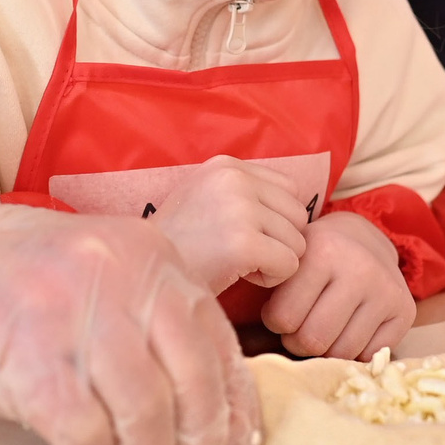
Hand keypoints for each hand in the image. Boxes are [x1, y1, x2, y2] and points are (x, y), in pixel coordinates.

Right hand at [0, 170, 257, 444]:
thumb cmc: (29, 282)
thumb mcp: (112, 276)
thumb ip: (163, 325)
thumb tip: (219, 419)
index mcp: (156, 260)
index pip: (221, 352)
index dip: (232, 419)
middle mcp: (126, 280)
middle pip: (193, 389)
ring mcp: (79, 316)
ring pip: (146, 417)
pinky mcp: (32, 358)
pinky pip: (85, 434)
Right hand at [151, 155, 308, 294]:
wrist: (147, 271)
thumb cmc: (180, 243)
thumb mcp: (206, 197)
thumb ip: (245, 191)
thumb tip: (297, 206)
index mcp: (227, 165)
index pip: (289, 190)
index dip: (274, 219)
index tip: (243, 234)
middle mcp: (235, 179)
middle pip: (298, 216)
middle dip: (278, 241)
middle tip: (241, 253)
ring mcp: (240, 209)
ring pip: (298, 242)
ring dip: (274, 260)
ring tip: (237, 263)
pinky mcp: (245, 243)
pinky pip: (290, 265)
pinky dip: (271, 279)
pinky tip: (240, 275)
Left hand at [257, 211, 414, 359]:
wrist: (363, 238)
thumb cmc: (313, 255)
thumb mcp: (287, 257)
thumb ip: (267, 283)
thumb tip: (245, 334)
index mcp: (322, 251)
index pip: (283, 319)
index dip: (275, 321)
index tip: (279, 311)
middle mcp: (359, 268)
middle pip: (313, 340)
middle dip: (298, 341)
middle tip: (299, 326)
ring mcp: (386, 290)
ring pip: (340, 352)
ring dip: (324, 348)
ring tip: (321, 327)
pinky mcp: (404, 311)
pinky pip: (368, 355)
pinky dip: (352, 350)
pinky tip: (347, 328)